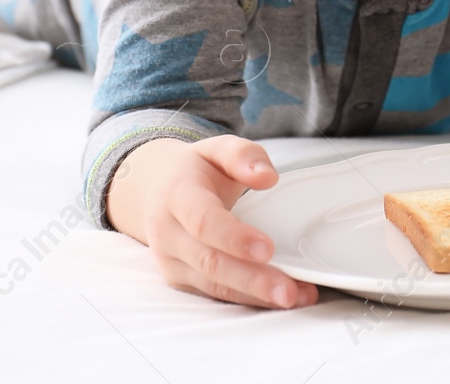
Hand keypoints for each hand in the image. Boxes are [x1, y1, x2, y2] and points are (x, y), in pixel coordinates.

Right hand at [106, 134, 317, 308]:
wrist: (155, 189)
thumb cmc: (195, 171)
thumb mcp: (217, 150)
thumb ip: (244, 156)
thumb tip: (267, 177)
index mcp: (177, 195)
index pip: (203, 221)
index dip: (233, 237)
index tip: (267, 248)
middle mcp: (168, 232)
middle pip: (209, 262)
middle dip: (251, 279)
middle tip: (288, 290)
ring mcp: (171, 260)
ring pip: (213, 285)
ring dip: (254, 296)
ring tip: (294, 297)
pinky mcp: (180, 279)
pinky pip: (214, 295)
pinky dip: (248, 299)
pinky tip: (277, 298)